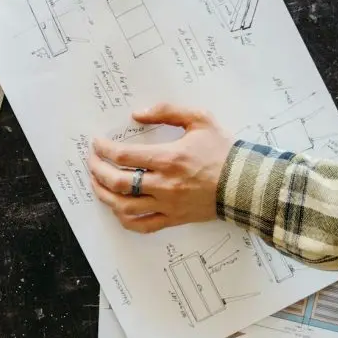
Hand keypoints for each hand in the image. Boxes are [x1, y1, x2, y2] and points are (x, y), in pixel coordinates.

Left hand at [87, 102, 231, 232]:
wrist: (245, 183)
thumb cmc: (223, 150)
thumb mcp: (199, 119)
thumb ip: (167, 111)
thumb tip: (137, 114)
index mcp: (168, 158)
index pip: (123, 155)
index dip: (104, 149)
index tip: (97, 144)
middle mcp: (164, 184)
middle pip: (117, 182)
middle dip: (97, 170)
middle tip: (92, 161)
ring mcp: (167, 205)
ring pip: (124, 206)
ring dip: (104, 195)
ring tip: (97, 184)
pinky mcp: (173, 219)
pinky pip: (142, 225)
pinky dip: (124, 219)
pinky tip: (117, 209)